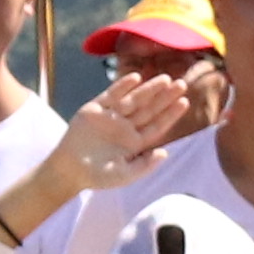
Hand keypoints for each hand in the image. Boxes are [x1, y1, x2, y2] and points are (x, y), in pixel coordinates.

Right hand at [36, 69, 206, 200]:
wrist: (68, 170)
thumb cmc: (97, 176)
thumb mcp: (123, 175)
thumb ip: (144, 166)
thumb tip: (166, 153)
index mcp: (135, 142)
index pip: (157, 125)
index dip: (171, 114)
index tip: (185, 102)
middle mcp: (126, 126)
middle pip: (149, 109)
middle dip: (165, 97)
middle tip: (182, 84)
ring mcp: (111, 116)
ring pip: (134, 99)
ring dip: (149, 89)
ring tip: (165, 79)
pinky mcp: (95, 109)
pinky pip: (111, 95)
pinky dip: (122, 86)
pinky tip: (136, 78)